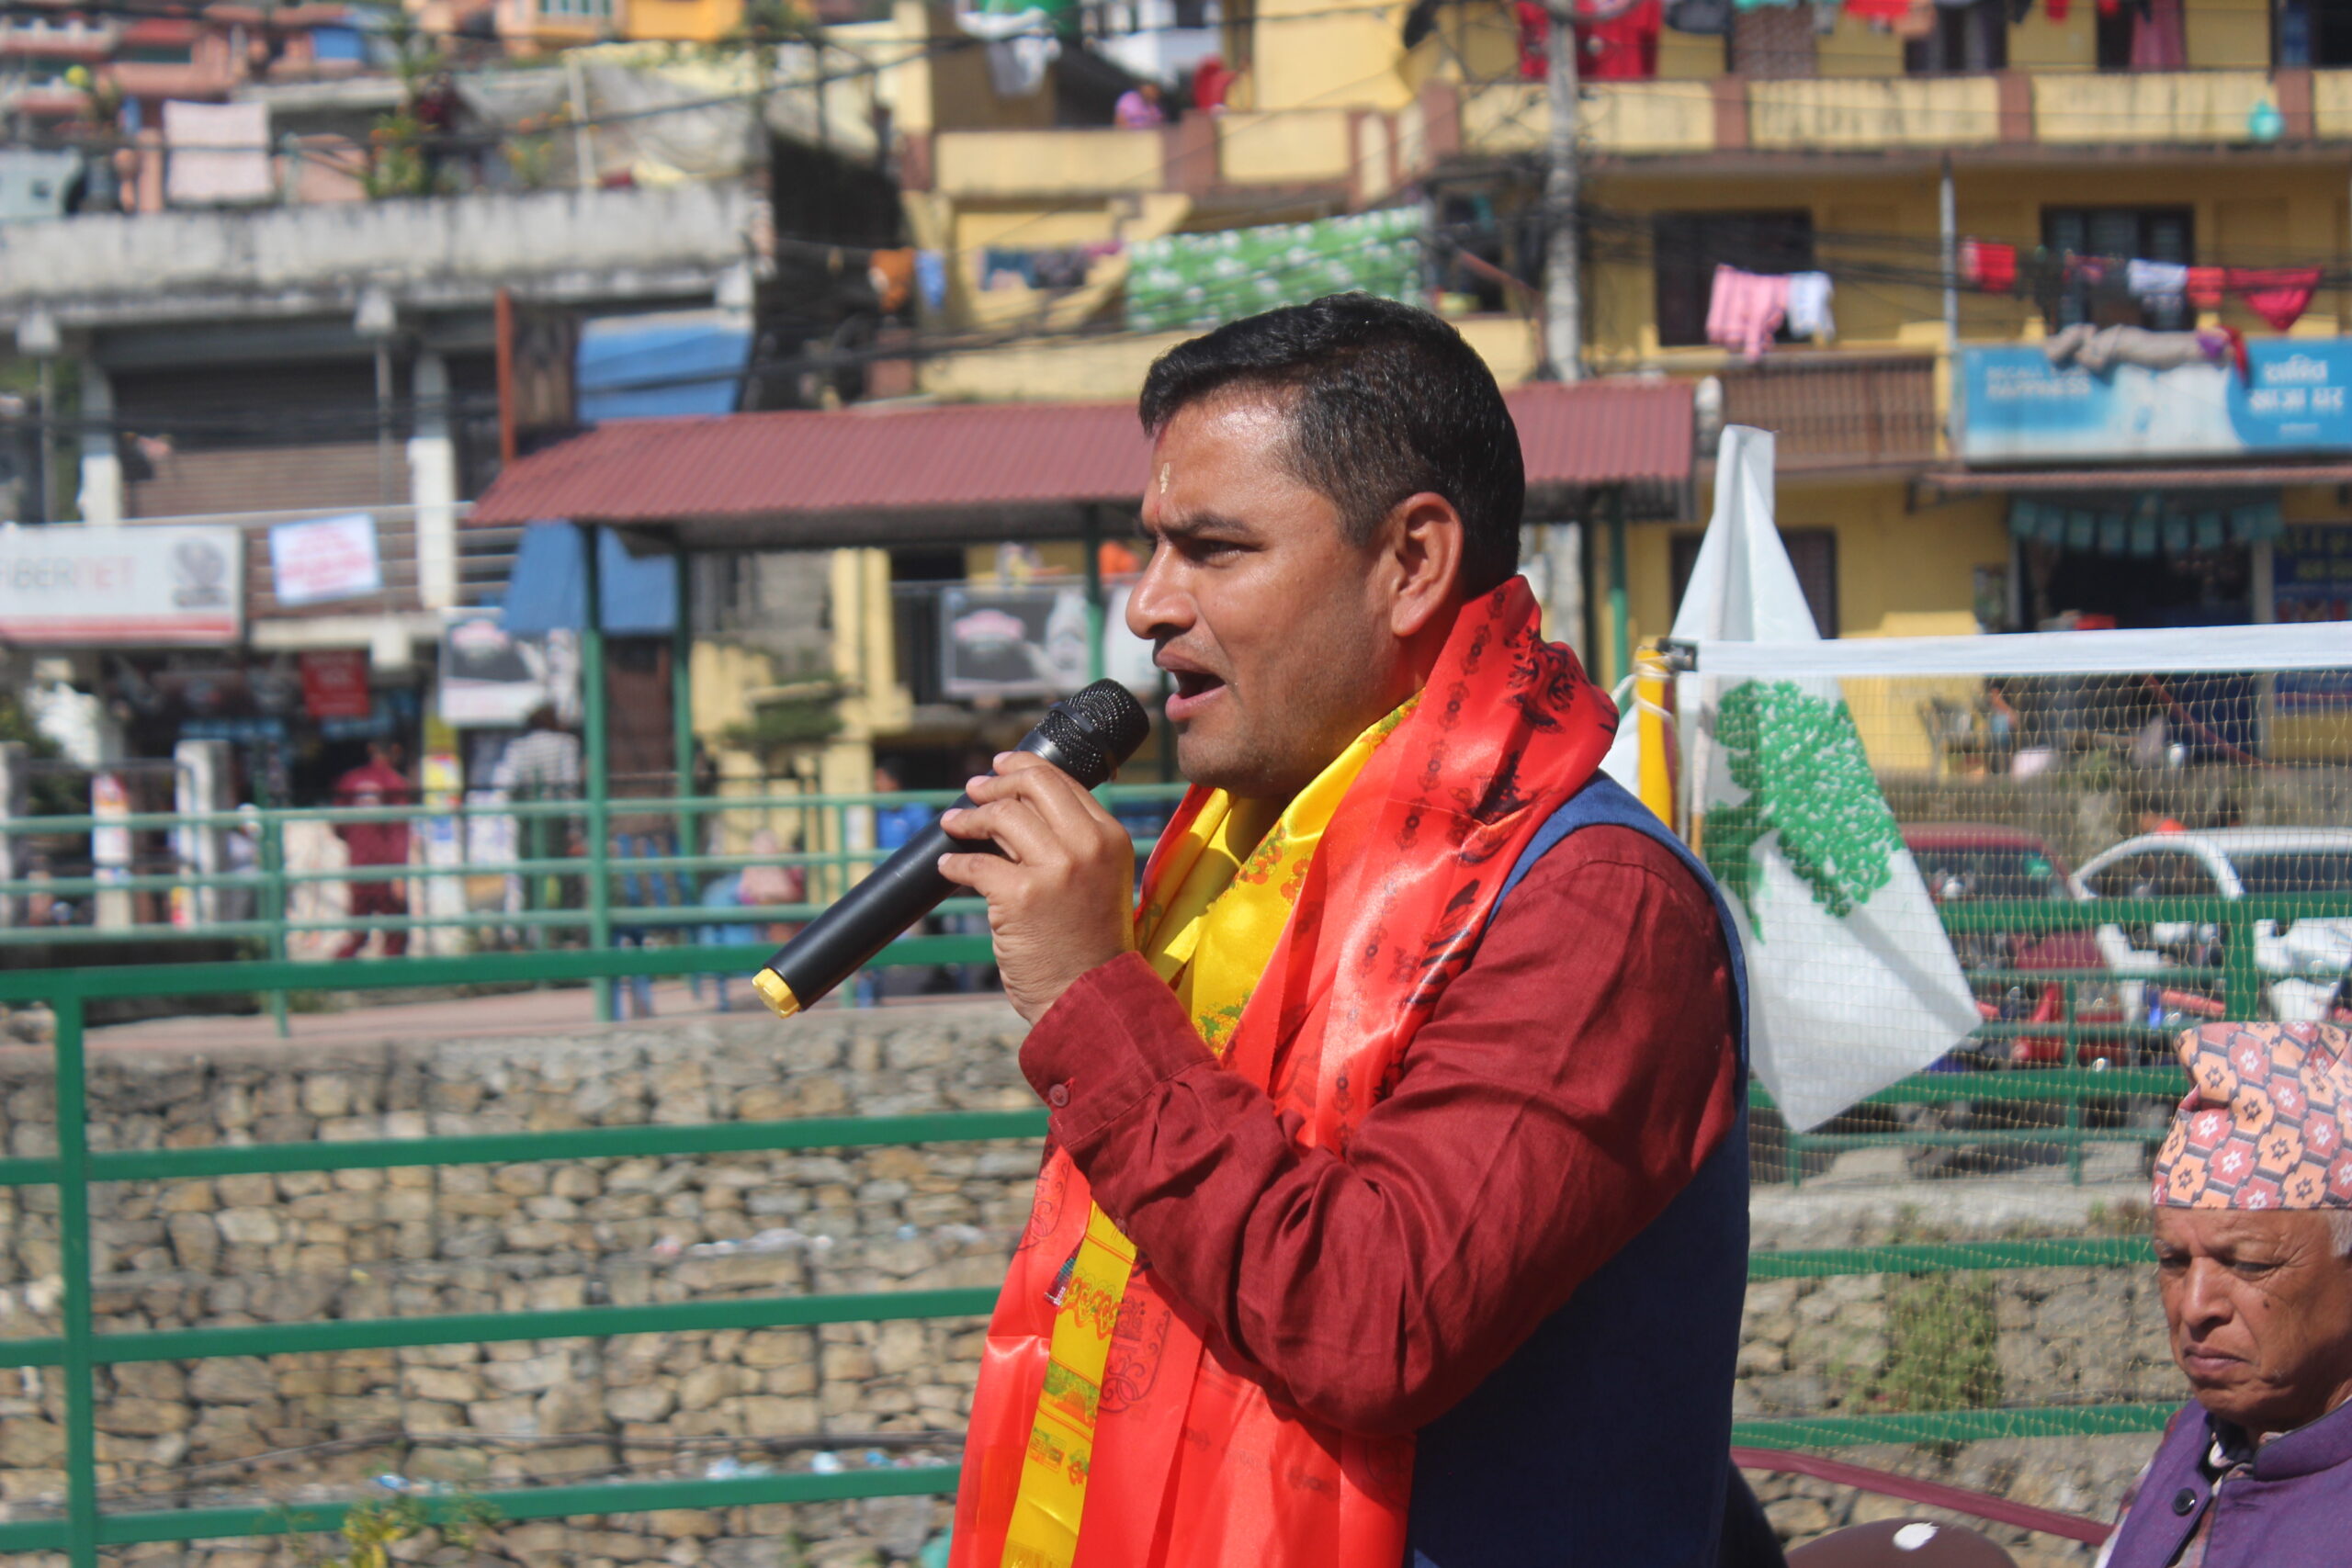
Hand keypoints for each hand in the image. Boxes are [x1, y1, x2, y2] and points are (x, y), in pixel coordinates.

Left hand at [937, 752, 1136, 1024]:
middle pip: (1032, 785)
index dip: (1025, 768)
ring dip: (967, 818)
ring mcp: (1055, 869)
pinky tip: (947, 867)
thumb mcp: (1098, 880)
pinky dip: (954, 864)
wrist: (1090, 997)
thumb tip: (1014, 808)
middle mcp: (1087, 845)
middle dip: (995, 782)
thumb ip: (1072, 843)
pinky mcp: (1020, 896)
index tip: (1001, 766)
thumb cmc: (1088, 943)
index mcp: (1110, 838)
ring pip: (1000, 816)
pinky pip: (973, 864)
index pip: (1062, 782)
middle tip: (972, 788)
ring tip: (952, 824)